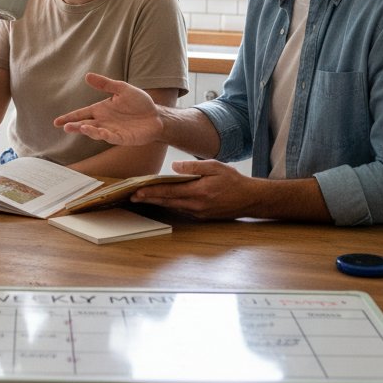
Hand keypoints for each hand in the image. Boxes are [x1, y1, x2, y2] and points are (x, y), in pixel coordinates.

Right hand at [53, 72, 161, 146]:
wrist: (157, 116)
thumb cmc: (140, 103)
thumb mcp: (122, 89)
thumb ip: (105, 84)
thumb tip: (87, 76)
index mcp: (101, 110)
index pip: (81, 114)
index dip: (69, 118)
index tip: (56, 122)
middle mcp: (103, 121)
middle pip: (84, 125)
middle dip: (74, 126)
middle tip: (65, 127)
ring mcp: (111, 131)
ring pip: (95, 132)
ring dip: (88, 130)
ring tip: (80, 127)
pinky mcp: (122, 138)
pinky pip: (110, 137)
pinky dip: (103, 134)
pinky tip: (98, 131)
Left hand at [131, 159, 257, 219]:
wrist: (250, 199)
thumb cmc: (233, 181)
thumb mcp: (215, 167)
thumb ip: (194, 166)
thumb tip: (175, 166)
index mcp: (198, 192)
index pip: (169, 192)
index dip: (151, 192)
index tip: (137, 192)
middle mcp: (196, 205)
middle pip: (167, 202)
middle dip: (148, 199)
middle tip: (132, 197)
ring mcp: (198, 212)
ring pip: (173, 207)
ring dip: (157, 202)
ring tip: (142, 198)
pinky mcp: (201, 216)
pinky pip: (181, 209)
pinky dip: (170, 205)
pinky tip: (162, 200)